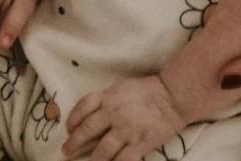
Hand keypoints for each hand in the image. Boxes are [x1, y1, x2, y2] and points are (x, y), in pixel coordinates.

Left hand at [61, 75, 185, 160]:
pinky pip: (123, 160)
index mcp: (109, 97)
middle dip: (74, 142)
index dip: (72, 119)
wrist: (174, 96)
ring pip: (102, 150)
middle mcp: (113, 113)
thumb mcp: (123, 87)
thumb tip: (94, 111)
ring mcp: (126, 130)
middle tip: (66, 150)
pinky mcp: (139, 143)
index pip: (83, 107)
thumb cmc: (151, 90)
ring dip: (92, 160)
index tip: (68, 128)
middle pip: (87, 130)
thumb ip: (108, 98)